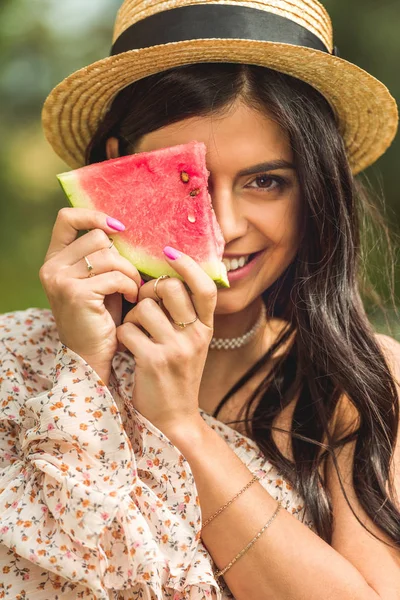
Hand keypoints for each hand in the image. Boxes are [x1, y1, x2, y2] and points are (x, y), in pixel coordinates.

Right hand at [39, 207, 140, 383]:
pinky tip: (131, 298)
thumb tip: (123, 227)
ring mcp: (60, 280)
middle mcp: (51, 267)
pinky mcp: (76, 293)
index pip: (67, 218)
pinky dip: (130, 285)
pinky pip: (115, 276)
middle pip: (97, 237)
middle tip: (130, 276)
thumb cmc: (100, 318)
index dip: (94, 216)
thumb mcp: (97, 281)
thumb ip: (101, 256)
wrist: (90, 356)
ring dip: (129, 272)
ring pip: (109, 256)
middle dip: (122, 256)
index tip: (119, 228)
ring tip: (133, 289)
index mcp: (54, 260)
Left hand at [116, 247, 216, 436]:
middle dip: (148, 290)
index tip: (169, 252)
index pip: (205, 286)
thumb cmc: (177, 375)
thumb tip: (163, 278)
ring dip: (131, 316)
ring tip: (135, 332)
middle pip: (168, 288)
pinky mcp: (153, 361)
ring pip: (143, 308)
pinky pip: (128, 329)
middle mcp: (195, 335)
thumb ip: (185, 314)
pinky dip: (122, 335)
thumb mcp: (191, 344)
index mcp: (206, 328)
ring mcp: (176, 348)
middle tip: (143, 304)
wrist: (174, 419)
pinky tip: (128, 347)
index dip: (188, 265)